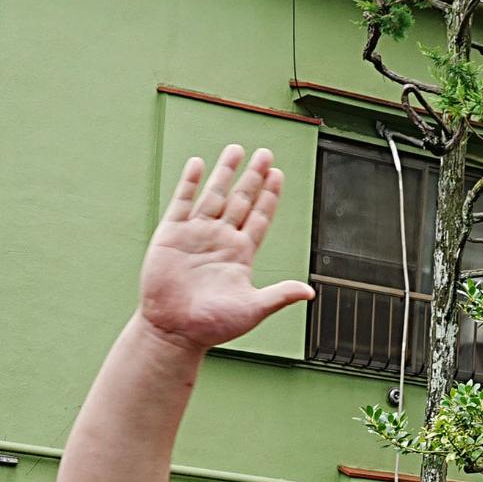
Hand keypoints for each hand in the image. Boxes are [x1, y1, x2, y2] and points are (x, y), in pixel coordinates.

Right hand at [138, 146, 314, 351]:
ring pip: (214, 195)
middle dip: (253, 177)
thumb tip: (310, 293)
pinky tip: (198, 163)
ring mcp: (196, 234)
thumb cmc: (213, 326)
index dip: (269, 196)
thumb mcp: (252, 309)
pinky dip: (190, 183)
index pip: (259, 217)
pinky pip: (182, 202)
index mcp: (241, 254)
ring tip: (237, 150)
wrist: (174, 331)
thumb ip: (279, 295)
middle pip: (241, 200)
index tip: (278, 175)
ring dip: (225, 172)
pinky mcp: (171, 234)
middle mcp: (220, 240)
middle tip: (266, 154)